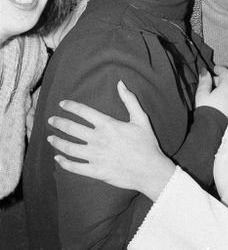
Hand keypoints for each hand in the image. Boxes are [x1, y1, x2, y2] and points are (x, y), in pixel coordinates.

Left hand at [47, 80, 173, 200]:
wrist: (149, 170)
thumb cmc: (146, 143)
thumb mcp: (140, 118)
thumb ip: (129, 100)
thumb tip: (121, 83)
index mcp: (107, 124)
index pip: (84, 112)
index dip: (71, 106)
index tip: (62, 104)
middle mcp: (97, 139)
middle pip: (72, 128)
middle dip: (59, 123)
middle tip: (51, 120)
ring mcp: (94, 156)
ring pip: (69, 148)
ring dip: (57, 142)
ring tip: (50, 138)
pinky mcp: (95, 171)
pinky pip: (74, 167)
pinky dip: (64, 163)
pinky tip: (58, 159)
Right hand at [195, 65, 227, 118]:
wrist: (212, 129)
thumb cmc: (207, 110)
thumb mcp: (202, 93)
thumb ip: (204, 81)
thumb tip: (205, 71)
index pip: (226, 73)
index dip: (220, 69)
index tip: (214, 68)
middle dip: (220, 79)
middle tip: (211, 81)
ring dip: (223, 88)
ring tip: (213, 91)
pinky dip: (226, 95)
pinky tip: (218, 99)